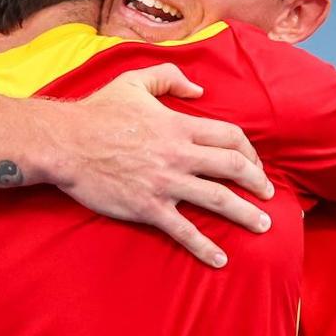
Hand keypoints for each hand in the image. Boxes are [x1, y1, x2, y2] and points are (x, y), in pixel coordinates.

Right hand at [42, 64, 274, 267]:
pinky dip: (205, 246)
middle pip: (233, 167)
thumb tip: (199, 89)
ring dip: (245, 213)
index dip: (250, 151)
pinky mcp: (148, 207)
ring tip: (263, 226)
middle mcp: (179, 154)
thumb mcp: (134, 81)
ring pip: (218, 199)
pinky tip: (220, 259)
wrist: (65, 144)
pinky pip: (184, 230)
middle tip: (270, 196)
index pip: (230, 136)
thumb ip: (170, 76)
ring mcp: (166, 183)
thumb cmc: (97, 111)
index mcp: (179, 124)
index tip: (255, 164)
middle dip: (258, 183)